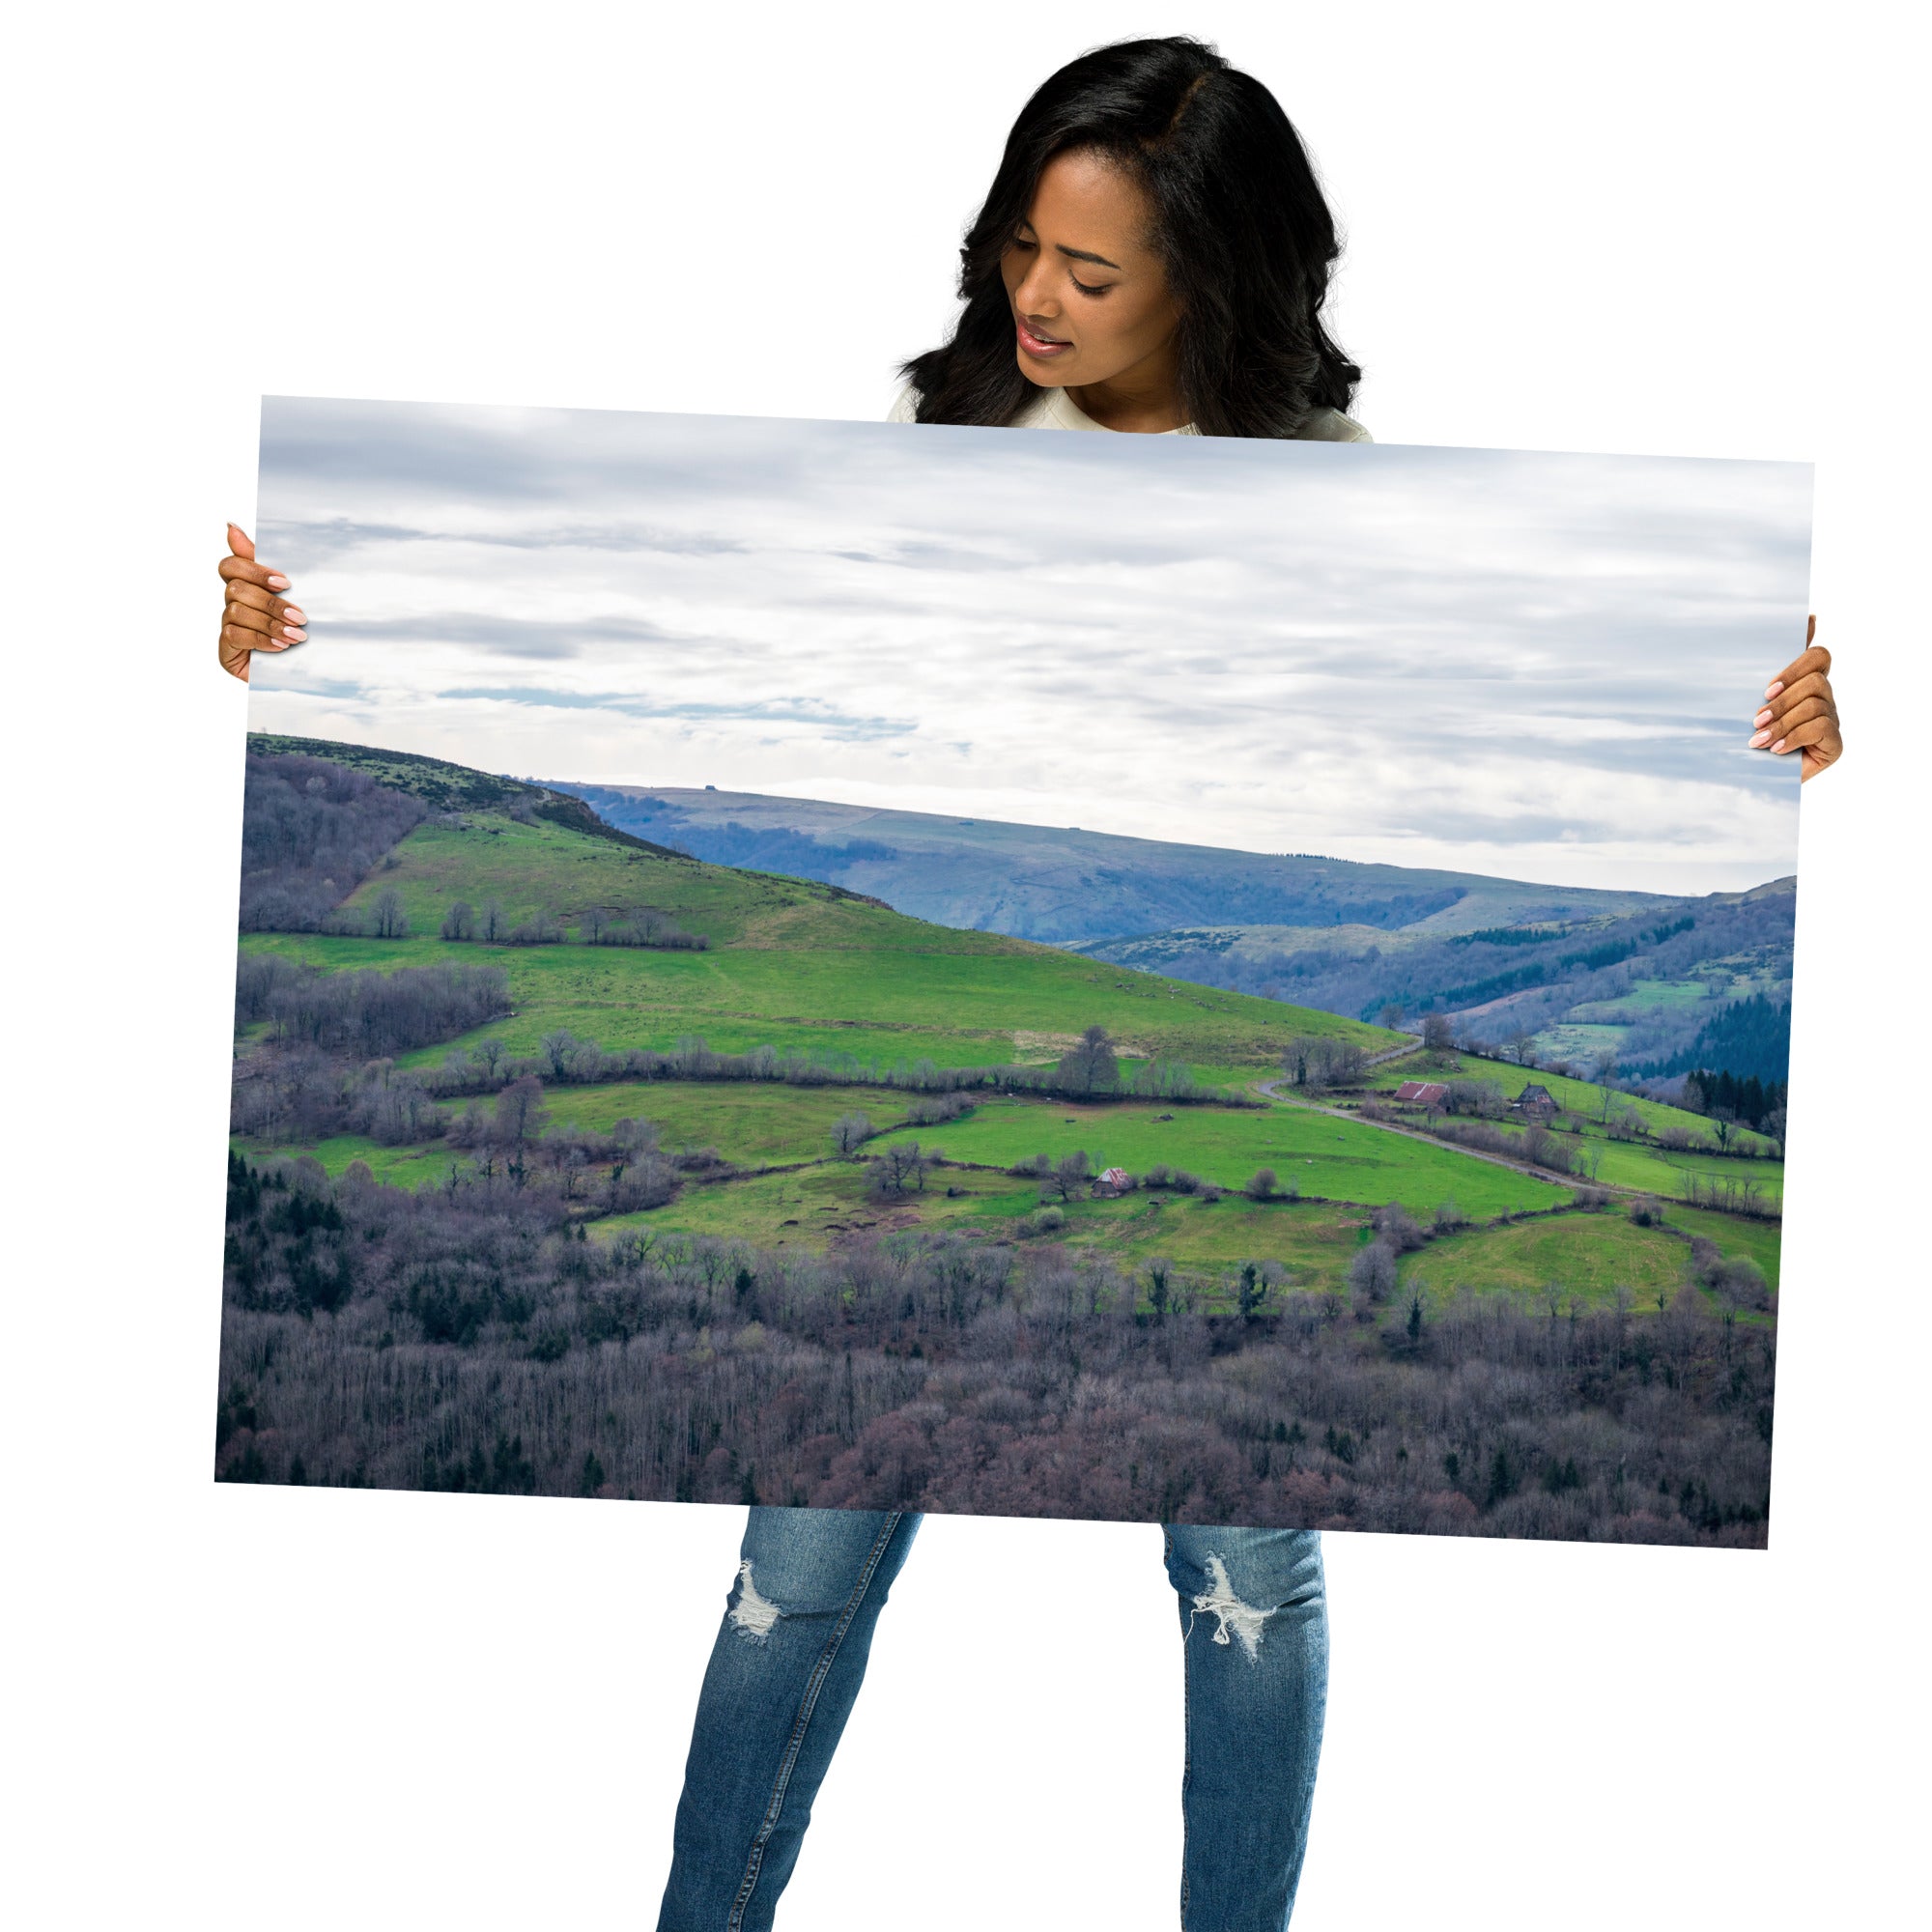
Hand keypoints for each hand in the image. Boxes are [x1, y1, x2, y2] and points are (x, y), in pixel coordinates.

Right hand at [217, 524, 305, 681]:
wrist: (303, 673)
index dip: (254, 570)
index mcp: (246, 586)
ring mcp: (227, 626)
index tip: (285, 583)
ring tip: (297, 636)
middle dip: (271, 603)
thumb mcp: (292, 595)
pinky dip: (261, 640)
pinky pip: (234, 635)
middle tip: (301, 616)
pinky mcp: (226, 649)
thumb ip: (267, 564)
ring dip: (270, 623)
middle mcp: (232, 604)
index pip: (231, 566)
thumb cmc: (297, 629)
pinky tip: (281, 647)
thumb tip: (230, 526)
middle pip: (236, 589)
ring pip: (236, 611)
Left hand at [1750, 615, 1840, 780]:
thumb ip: (1764, 666)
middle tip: (1756, 719)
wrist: (1749, 779)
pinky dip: (1793, 737)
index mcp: (1805, 682)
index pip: (1817, 655)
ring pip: (1815, 704)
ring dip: (1782, 722)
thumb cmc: (1747, 735)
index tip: (1767, 689)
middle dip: (1782, 700)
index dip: (1795, 665)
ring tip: (1758, 740)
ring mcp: (1832, 719)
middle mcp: (1823, 698)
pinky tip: (1775, 750)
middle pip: (1815, 679)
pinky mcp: (1835, 744)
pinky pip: (1821, 727)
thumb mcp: (1748, 700)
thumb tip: (1801, 620)